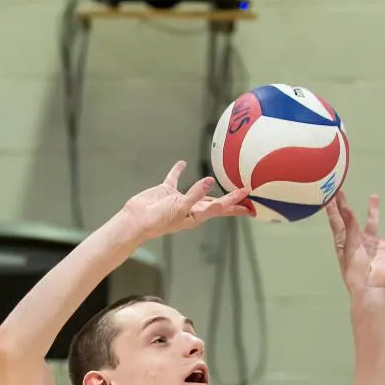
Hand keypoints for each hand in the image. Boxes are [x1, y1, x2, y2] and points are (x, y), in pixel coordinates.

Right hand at [118, 162, 251, 241]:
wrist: (136, 220)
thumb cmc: (159, 219)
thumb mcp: (180, 208)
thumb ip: (195, 194)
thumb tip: (210, 181)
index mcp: (198, 215)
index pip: (221, 207)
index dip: (235, 201)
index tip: (248, 193)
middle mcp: (192, 208)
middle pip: (216, 203)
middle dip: (230, 200)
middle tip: (245, 194)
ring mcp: (179, 199)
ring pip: (198, 191)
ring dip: (209, 187)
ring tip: (221, 182)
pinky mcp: (166, 191)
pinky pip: (174, 178)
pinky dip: (178, 171)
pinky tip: (182, 164)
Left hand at [325, 192, 384, 306]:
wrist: (371, 288)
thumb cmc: (356, 272)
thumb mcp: (351, 247)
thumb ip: (351, 227)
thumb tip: (347, 209)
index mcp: (343, 242)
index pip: (336, 221)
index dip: (332, 208)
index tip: (328, 194)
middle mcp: (356, 241)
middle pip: (349, 218)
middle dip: (345, 205)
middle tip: (341, 191)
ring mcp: (370, 243)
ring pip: (371, 222)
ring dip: (372, 210)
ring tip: (374, 197)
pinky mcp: (384, 247)